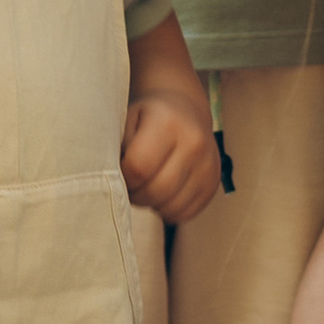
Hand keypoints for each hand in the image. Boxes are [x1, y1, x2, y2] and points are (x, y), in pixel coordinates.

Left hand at [122, 88, 218, 225]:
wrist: (184, 110)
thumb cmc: (147, 119)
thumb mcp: (127, 120)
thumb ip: (117, 148)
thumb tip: (109, 182)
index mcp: (168, 123)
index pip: (139, 168)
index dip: (124, 179)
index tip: (120, 174)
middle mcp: (194, 142)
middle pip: (157, 191)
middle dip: (136, 196)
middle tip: (130, 187)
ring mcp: (209, 164)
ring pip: (172, 206)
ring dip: (152, 205)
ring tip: (145, 188)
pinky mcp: (214, 182)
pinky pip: (186, 213)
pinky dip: (168, 210)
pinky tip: (162, 193)